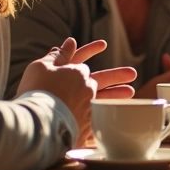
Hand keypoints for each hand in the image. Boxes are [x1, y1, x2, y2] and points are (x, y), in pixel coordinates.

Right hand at [15, 38, 135, 146]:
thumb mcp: (41, 67)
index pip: (82, 68)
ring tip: (131, 92)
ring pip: (106, 99)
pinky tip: (115, 123)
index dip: (78, 67)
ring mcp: (90, 109)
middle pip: (103, 79)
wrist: (36, 121)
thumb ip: (58, 56)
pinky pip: (100, 121)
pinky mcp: (87, 128)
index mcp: (78, 73)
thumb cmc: (36, 90)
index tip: (79, 66)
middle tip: (132, 74)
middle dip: (117, 75)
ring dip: (118, 95)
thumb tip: (70, 42)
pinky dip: (107, 120)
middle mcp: (88, 89)